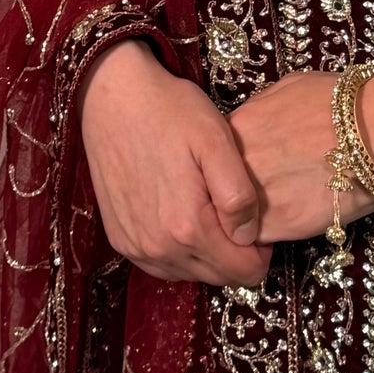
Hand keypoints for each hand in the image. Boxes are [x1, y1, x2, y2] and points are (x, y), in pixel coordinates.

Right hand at [77, 40, 271, 286]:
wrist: (112, 96)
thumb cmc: (169, 111)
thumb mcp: (216, 139)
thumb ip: (238, 194)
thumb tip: (249, 237)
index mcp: (188, 227)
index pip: (245, 273)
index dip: (261, 248)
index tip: (254, 215)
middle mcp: (159, 248)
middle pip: (219, 277)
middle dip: (234, 250)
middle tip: (229, 204)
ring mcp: (135, 247)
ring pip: (191, 273)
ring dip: (206, 251)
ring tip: (205, 204)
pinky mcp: (120, 239)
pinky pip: (163, 264)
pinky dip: (179, 248)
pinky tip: (179, 210)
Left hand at [229, 72, 373, 244]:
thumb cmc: (341, 103)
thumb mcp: (289, 88)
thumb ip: (261, 109)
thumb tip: (257, 120)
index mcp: (237, 127)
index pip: (216, 156)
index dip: (231, 166)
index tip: (249, 169)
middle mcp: (237, 163)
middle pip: (220, 187)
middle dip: (236, 192)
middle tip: (266, 191)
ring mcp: (253, 196)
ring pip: (235, 217)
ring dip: (249, 217)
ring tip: (281, 207)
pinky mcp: (277, 226)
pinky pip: (259, 237)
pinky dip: (268, 236)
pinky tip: (291, 221)